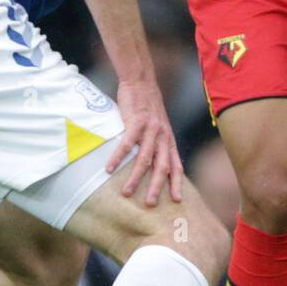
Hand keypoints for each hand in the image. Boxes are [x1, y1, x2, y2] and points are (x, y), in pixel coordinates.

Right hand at [105, 78, 183, 205]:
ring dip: (135, 177)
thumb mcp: (158, 126)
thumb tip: (152, 162)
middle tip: (149, 204)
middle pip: (162, 167)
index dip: (177, 182)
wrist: (141, 81)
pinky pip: (126, 144)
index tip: (176, 200)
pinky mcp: (136, 121)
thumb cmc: (147, 106)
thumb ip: (157, 143)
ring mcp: (150, 129)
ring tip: (126, 192)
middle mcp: (163, 136)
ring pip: (144, 159)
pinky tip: (109, 169)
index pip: (176, 165)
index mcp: (168, 139)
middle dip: (157, 187)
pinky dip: (118, 157)